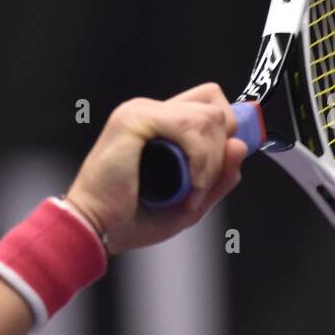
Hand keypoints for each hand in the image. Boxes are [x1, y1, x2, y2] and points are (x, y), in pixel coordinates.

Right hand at [64, 82, 246, 255]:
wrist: (94, 230)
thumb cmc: (129, 219)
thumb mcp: (188, 203)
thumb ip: (218, 178)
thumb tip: (240, 147)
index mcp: (157, 126)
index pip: (208, 105)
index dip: (225, 133)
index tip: (223, 167)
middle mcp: (149, 112)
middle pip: (215, 106)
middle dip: (221, 151)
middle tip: (201, 187)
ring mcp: (140, 112)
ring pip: (209, 117)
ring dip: (211, 161)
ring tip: (192, 191)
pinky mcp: (135, 119)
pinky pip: (191, 126)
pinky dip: (201, 158)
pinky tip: (189, 183)